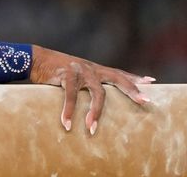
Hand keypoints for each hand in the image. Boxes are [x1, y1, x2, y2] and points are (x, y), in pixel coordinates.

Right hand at [29, 45, 154, 134]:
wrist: (34, 58)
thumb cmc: (54, 70)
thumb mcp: (74, 75)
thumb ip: (85, 84)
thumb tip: (93, 100)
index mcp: (94, 69)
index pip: (118, 73)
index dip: (134, 78)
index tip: (151, 82)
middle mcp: (91, 68)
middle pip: (117, 79)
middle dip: (132, 90)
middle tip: (145, 101)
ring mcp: (80, 70)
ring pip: (97, 92)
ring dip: (96, 112)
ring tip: (92, 128)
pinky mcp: (66, 75)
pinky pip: (70, 96)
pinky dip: (68, 111)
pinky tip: (67, 123)